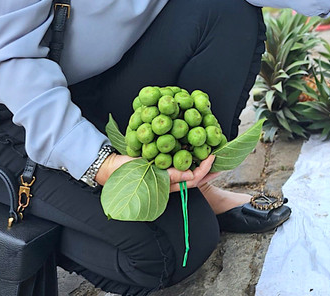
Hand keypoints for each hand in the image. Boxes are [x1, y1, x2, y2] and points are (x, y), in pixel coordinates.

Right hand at [95, 152, 216, 193]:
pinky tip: (195, 144)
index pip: (193, 178)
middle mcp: (170, 180)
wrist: (107, 166)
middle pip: (195, 174)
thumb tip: (192, 174)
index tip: (213, 156)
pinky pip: (178, 158)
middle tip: (222, 153)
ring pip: (189, 166)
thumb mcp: (147, 172)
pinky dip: (189, 152)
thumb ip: (170, 175)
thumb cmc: (124, 172)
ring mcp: (166, 171)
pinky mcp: (161, 162)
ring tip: (213, 148)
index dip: (205, 168)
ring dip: (201, 158)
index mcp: (168, 185)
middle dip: (209, 165)